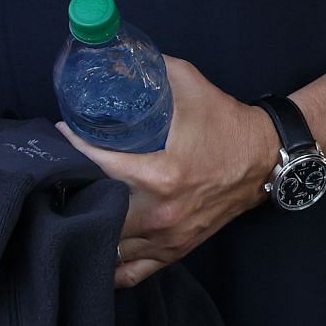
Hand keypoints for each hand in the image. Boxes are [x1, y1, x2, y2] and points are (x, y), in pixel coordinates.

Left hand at [56, 56, 277, 287]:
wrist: (264, 157)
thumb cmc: (224, 121)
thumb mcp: (186, 82)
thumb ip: (149, 66)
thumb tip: (113, 54)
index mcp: (161, 176)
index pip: (101, 165)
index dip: (74, 146)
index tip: (60, 131)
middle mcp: (161, 214)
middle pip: (99, 209)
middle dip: (76, 187)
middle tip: (63, 166)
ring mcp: (168, 238)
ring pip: (111, 243)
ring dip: (89, 222)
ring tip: (74, 199)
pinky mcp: (176, 250)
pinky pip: (134, 270)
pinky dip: (111, 261)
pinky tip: (94, 243)